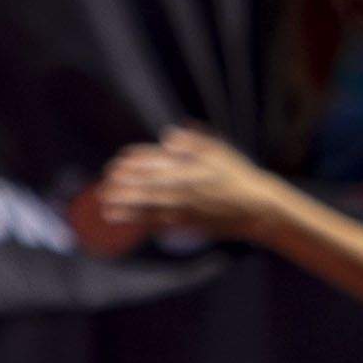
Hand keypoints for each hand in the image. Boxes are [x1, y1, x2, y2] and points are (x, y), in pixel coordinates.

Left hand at [81, 127, 277, 255]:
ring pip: (154, 210)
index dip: (133, 166)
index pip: (156, 166)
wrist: (260, 208)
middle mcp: (186, 191)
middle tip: (102, 189)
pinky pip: (168, 225)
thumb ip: (193, 142)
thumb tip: (167, 136)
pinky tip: (134, 226)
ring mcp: (189, 210)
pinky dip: (149, 225)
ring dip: (130, 211)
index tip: (115, 165)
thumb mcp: (219, 152)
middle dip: (124, 190)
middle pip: (149, 190)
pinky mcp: (194, 225)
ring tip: (108, 211)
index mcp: (190, 170)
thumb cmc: (238, 176)